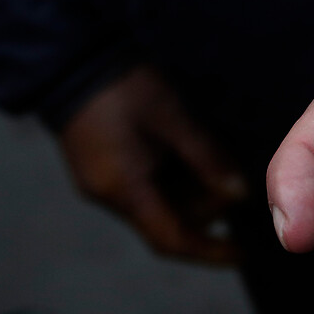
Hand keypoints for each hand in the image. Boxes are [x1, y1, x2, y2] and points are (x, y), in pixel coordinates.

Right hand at [60, 65, 247, 264]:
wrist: (72, 58)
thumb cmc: (124, 88)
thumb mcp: (173, 120)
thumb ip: (207, 160)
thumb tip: (240, 195)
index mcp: (124, 189)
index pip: (171, 239)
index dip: (210, 251)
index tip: (242, 255)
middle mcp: (111, 196)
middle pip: (169, 222)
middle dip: (206, 208)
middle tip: (232, 179)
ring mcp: (105, 185)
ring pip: (161, 207)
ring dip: (193, 194)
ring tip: (216, 165)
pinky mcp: (106, 171)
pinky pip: (149, 191)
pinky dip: (176, 182)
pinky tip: (193, 160)